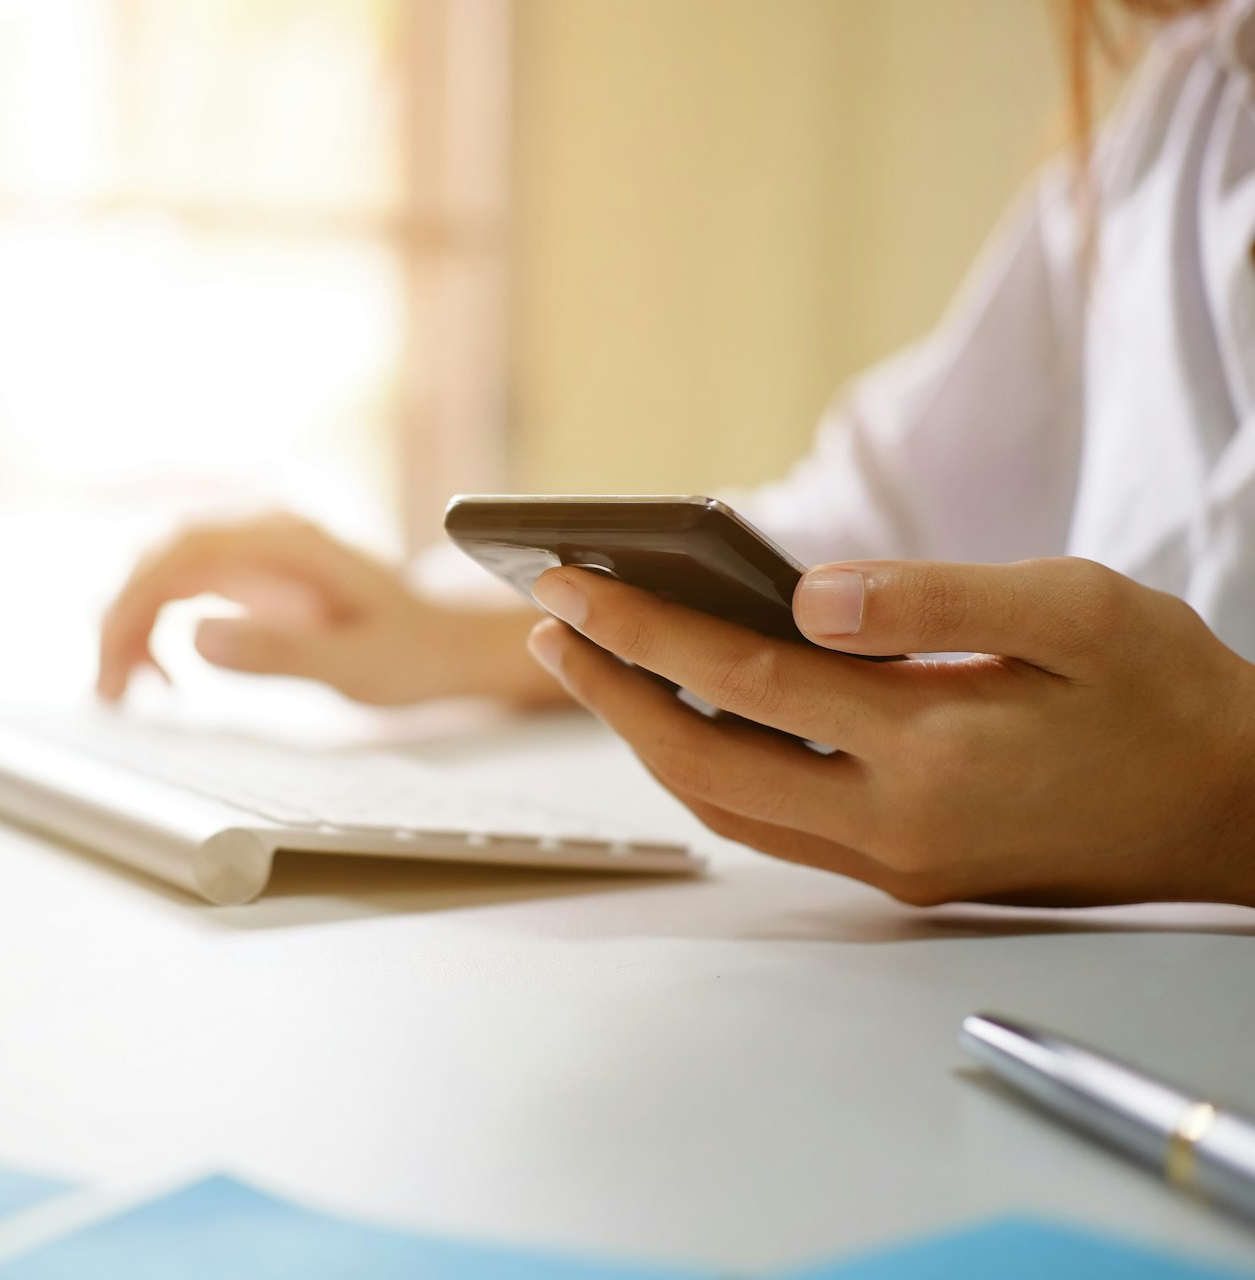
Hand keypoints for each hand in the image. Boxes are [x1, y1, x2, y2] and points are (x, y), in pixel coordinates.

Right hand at [97, 511, 560, 706]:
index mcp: (288, 542)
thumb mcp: (353, 667)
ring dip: (134, 624)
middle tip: (112, 694)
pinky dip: (160, 627)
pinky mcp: (254, 572)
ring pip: (164, 570)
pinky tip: (167, 675)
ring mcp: (258, 549)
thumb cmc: (413, 656)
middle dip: (121, 621)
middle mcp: (265, 531)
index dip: (133, 607)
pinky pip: (185, 586)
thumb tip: (193, 635)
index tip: (116, 670)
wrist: (450, 645)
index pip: (180, 555)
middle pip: (160, 557)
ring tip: (131, 692)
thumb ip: (276, 652)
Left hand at [525, 557, 1254, 907]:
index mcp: (934, 752)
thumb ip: (936, 600)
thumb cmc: (1166, 698)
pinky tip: (682, 711)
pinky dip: (707, 767)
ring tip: (593, 660)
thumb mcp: (1078, 613)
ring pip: (726, 805)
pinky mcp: (901, 873)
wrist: (1234, 816)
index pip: (745, 682)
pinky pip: (769, 824)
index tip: (566, 582)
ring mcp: (893, 862)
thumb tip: (806, 594)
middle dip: (611, 688)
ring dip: (646, 735)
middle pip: (704, 760)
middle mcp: (895, 825)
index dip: (642, 630)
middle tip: (547, 620)